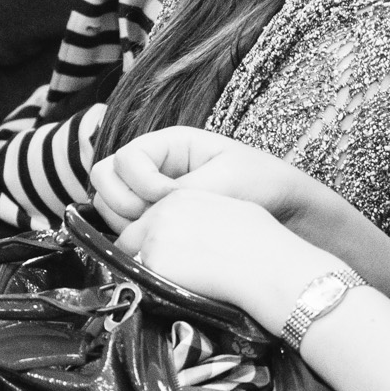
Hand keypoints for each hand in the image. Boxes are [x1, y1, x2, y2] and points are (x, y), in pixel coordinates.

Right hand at [90, 127, 320, 233]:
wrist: (285, 211)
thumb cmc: (261, 184)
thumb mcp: (225, 180)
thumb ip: (184, 191)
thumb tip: (149, 210)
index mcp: (169, 145)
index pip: (125, 158)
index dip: (140, 181)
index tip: (169, 197)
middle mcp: (152, 167)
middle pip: (104, 179)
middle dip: (123, 202)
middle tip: (155, 218)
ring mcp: (149, 195)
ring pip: (109, 205)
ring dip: (126, 222)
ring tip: (163, 232)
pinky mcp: (155, 222)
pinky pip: (125, 228)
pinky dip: (134, 238)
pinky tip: (163, 245)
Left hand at [114, 186, 336, 324]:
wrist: (265, 263)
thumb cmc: (260, 240)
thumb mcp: (225, 212)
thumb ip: (196, 218)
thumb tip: (188, 236)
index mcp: (179, 197)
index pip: (148, 219)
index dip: (154, 239)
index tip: (167, 255)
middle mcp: (161, 213)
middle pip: (132, 237)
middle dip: (143, 254)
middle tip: (166, 274)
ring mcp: (154, 237)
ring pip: (135, 259)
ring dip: (148, 271)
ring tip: (176, 283)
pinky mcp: (154, 262)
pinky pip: (142, 279)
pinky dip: (154, 286)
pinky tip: (179, 289)